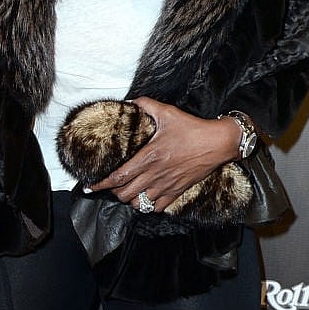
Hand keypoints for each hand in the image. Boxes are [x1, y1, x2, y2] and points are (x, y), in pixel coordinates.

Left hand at [88, 97, 238, 211]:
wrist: (218, 143)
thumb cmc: (192, 128)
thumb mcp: (167, 112)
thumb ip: (145, 105)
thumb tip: (130, 101)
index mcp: (149, 156)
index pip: (119, 177)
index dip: (101, 184)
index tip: (90, 186)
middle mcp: (155, 174)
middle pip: (125, 194)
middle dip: (114, 191)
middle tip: (111, 184)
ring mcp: (167, 185)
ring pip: (139, 204)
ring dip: (130, 199)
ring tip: (127, 190)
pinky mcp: (178, 191)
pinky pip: (157, 208)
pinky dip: (147, 205)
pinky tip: (145, 196)